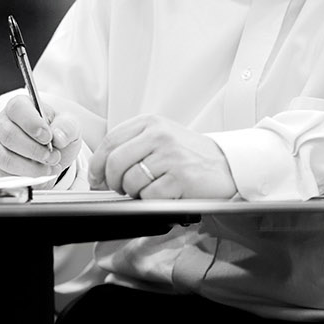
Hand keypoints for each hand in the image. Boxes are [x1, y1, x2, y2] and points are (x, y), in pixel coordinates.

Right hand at [0, 90, 82, 177]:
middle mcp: (2, 123)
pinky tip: (39, 177)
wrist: (53, 150)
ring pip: (5, 158)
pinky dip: (23, 180)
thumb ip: (67, 127)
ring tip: (48, 169)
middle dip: (35, 151)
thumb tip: (58, 137)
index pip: (17, 109)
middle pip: (9, 136)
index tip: (48, 137)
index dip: (32, 124)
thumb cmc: (56, 132)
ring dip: (30, 168)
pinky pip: (2, 175)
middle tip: (53, 157)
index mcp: (19, 106)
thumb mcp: (69, 125)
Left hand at [88, 113, 236, 198]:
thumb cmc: (189, 154)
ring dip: (134, 193)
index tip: (96, 179)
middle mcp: (159, 135)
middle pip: (115, 163)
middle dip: (112, 182)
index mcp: (150, 123)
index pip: (110, 142)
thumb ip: (132, 145)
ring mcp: (171, 156)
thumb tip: (100, 170)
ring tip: (149, 189)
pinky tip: (163, 194)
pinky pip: (150, 196)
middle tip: (120, 189)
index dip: (97, 165)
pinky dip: (151, 200)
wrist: (227, 164)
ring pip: (131, 181)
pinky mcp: (181, 178)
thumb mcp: (160, 137)